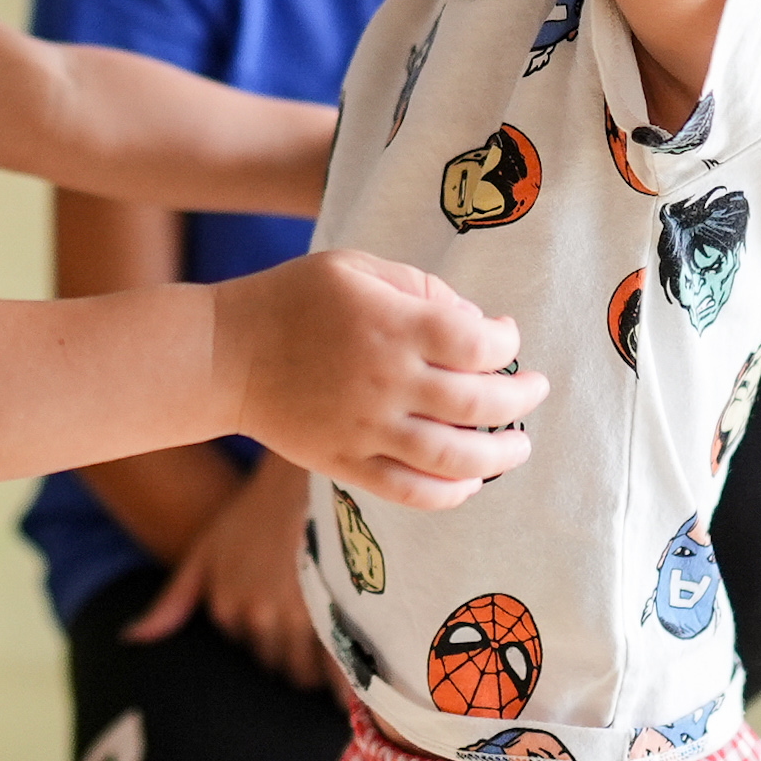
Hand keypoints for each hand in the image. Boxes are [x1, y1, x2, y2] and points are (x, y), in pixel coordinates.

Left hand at [126, 457, 327, 687]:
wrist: (301, 476)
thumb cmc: (252, 514)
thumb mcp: (204, 552)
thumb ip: (172, 601)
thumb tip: (131, 639)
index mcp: (226, 606)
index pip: (248, 653)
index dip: (268, 646)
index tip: (286, 634)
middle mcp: (257, 615)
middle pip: (278, 667)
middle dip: (292, 665)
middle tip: (312, 651)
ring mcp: (295, 613)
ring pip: (304, 672)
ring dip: (316, 674)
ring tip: (333, 663)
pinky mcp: (333, 607)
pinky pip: (336, 665)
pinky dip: (342, 685)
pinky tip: (355, 696)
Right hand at [219, 250, 539, 507]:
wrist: (225, 354)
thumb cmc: (293, 300)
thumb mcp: (355, 267)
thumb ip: (420, 287)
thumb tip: (475, 323)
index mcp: (393, 326)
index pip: (479, 343)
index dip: (507, 342)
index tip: (507, 337)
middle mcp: (387, 382)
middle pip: (479, 403)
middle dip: (521, 399)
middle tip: (536, 390)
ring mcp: (367, 429)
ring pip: (455, 457)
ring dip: (501, 455)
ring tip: (519, 446)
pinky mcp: (346, 464)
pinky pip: (410, 491)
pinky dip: (450, 494)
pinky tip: (470, 483)